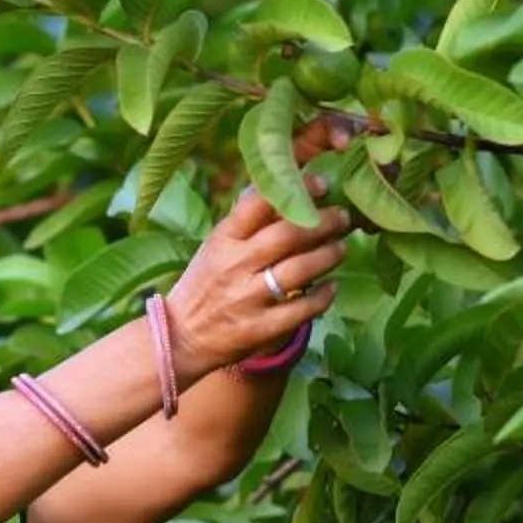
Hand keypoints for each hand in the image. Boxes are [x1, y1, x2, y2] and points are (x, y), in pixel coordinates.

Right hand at [163, 180, 352, 377]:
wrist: (181, 337)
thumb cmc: (205, 283)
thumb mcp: (216, 246)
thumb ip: (248, 220)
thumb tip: (288, 184)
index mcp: (222, 239)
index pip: (259, 204)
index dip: (296, 190)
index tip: (320, 185)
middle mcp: (234, 265)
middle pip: (289, 235)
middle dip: (324, 222)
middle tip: (342, 218)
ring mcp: (247, 299)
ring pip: (301, 269)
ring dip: (329, 255)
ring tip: (340, 249)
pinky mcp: (260, 329)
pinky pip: (303, 309)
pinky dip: (324, 296)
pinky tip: (331, 287)